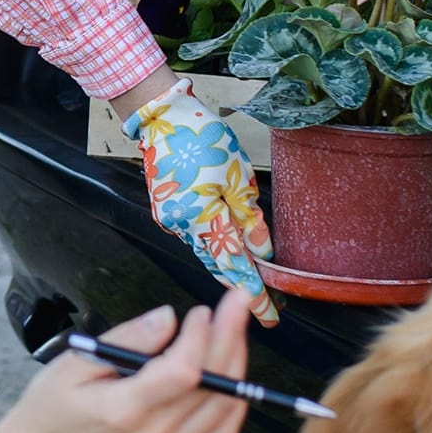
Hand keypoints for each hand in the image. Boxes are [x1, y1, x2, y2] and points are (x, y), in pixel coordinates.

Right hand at [0, 293, 252, 432]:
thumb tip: (169, 317)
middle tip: (237, 301)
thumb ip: (127, 339)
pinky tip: (232, 370)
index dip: (201, 336)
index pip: (184, 372)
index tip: (201, 310)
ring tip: (235, 328)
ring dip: (237, 363)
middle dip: (231, 336)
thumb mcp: (74, 363)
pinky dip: (236, 400)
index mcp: (124, 411)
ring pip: (225, 408)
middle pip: (212, 386)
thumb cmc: (50, 407)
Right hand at [126, 76, 278, 324]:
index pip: (234, 267)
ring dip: (229, 265)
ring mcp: (171, 220)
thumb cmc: (200, 137)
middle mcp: (182, 226)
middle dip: (243, 285)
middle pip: (218, 265)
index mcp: (202, 218)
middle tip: (268, 303)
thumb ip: (249, 218)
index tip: (270, 315)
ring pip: (206, 251)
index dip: (253, 294)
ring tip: (254, 277)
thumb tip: (263, 251)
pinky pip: (195, 235)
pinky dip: (213, 244)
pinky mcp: (167, 210)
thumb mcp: (237, 175)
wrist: (160, 117)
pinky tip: (227, 244)